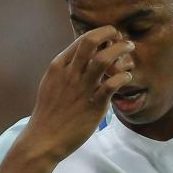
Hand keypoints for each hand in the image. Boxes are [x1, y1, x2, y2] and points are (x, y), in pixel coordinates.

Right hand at [19, 26, 134, 163]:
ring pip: (104, 59)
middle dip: (110, 33)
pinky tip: (127, 77)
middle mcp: (70, 73)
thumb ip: (66, 70)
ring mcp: (82, 88)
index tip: (110, 37)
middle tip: (121, 37)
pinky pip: (113, 84)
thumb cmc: (49, 113)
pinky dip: (123, 76)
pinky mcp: (94, 105)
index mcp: (59, 66)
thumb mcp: (51, 84)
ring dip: (120, 50)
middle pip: (91, 41)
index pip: (81, 40)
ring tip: (128, 50)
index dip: (99, 34)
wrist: (44, 138)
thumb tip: (82, 59)